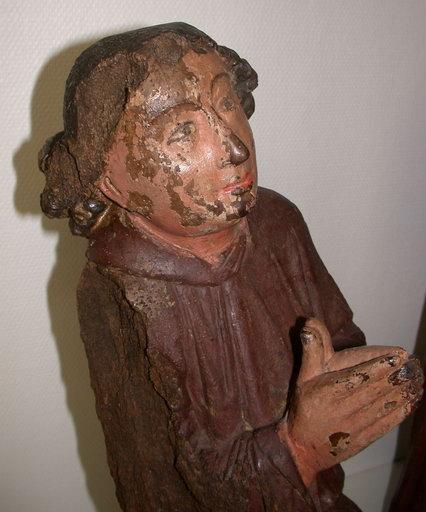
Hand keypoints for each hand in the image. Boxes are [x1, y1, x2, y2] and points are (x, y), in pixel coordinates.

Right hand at [279, 318, 422, 486]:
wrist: (304, 448)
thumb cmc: (305, 407)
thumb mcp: (303, 376)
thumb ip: (311, 349)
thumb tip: (309, 323)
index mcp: (330, 390)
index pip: (360, 376)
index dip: (380, 366)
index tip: (398, 355)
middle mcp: (346, 408)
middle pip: (377, 389)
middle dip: (398, 375)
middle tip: (414, 362)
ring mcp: (358, 424)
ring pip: (386, 404)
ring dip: (405, 390)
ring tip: (418, 376)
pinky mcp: (367, 437)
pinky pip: (388, 421)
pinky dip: (403, 409)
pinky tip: (413, 397)